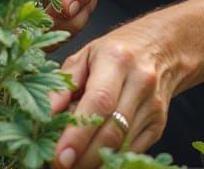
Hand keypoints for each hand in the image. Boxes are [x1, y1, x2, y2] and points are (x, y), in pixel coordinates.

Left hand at [4, 0, 99, 34]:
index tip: (64, 7)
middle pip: (87, 1)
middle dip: (65, 18)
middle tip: (41, 27)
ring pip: (78, 20)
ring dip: (55, 31)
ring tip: (30, 35)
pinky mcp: (68, 15)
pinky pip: (65, 31)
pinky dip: (49, 38)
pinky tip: (30, 39)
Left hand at [50, 18, 174, 168]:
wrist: (160, 46)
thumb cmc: (114, 50)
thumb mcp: (84, 56)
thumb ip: (63, 84)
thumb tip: (42, 116)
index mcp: (116, 60)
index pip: (98, 103)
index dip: (78, 134)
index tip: (59, 156)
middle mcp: (139, 82)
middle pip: (112, 131)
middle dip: (84, 157)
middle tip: (60, 165)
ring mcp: (153, 106)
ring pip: (123, 145)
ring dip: (96, 161)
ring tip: (73, 164)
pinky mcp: (158, 124)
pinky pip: (133, 150)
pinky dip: (111, 158)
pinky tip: (94, 159)